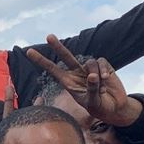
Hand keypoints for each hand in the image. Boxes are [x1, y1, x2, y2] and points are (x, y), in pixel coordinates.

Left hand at [24, 36, 138, 127]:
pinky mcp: (103, 66)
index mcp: (69, 83)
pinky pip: (101, 62)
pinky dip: (104, 70)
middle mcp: (77, 73)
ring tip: (102, 88)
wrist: (115, 107)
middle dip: (58, 46)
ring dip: (97, 74)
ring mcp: (89, 69)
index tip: (29, 52)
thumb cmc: (99, 107)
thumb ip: (91, 89)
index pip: (53, 70)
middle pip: (66, 56)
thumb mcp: (93, 102)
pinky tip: (107, 79)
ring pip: (89, 63)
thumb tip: (92, 75)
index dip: (41, 61)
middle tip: (48, 36)